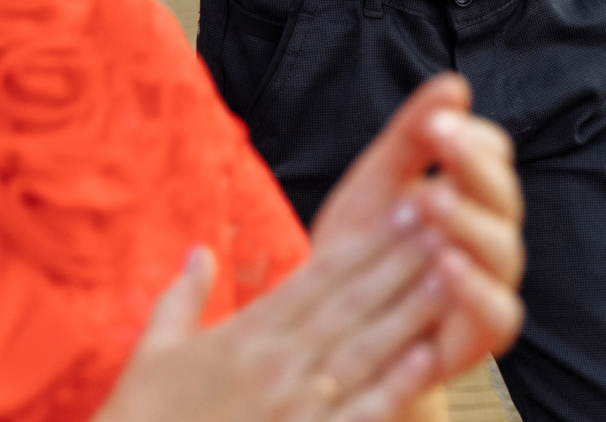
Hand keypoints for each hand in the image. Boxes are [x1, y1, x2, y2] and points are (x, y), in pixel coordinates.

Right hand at [96, 237, 446, 421]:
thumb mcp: (151, 356)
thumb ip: (181, 300)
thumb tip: (199, 252)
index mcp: (244, 338)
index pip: (319, 277)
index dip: (367, 240)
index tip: (406, 204)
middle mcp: (275, 368)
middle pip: (352, 302)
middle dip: (403, 259)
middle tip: (449, 216)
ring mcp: (293, 411)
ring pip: (365, 351)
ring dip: (412, 310)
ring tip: (454, 272)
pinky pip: (357, 416)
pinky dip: (395, 387)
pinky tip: (430, 358)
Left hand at [308, 76, 524, 378]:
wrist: (331, 334)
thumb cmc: (360, 253)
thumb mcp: (376, 185)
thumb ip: (411, 136)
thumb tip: (453, 85)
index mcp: (470, 198)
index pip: (491, 154)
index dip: (468, 136)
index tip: (435, 121)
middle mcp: (488, 239)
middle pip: (504, 195)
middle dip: (472, 164)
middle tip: (439, 139)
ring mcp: (488, 288)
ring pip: (503, 250)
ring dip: (470, 221)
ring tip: (434, 197)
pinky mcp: (480, 337)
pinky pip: (497, 314)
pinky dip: (475, 290)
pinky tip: (444, 264)